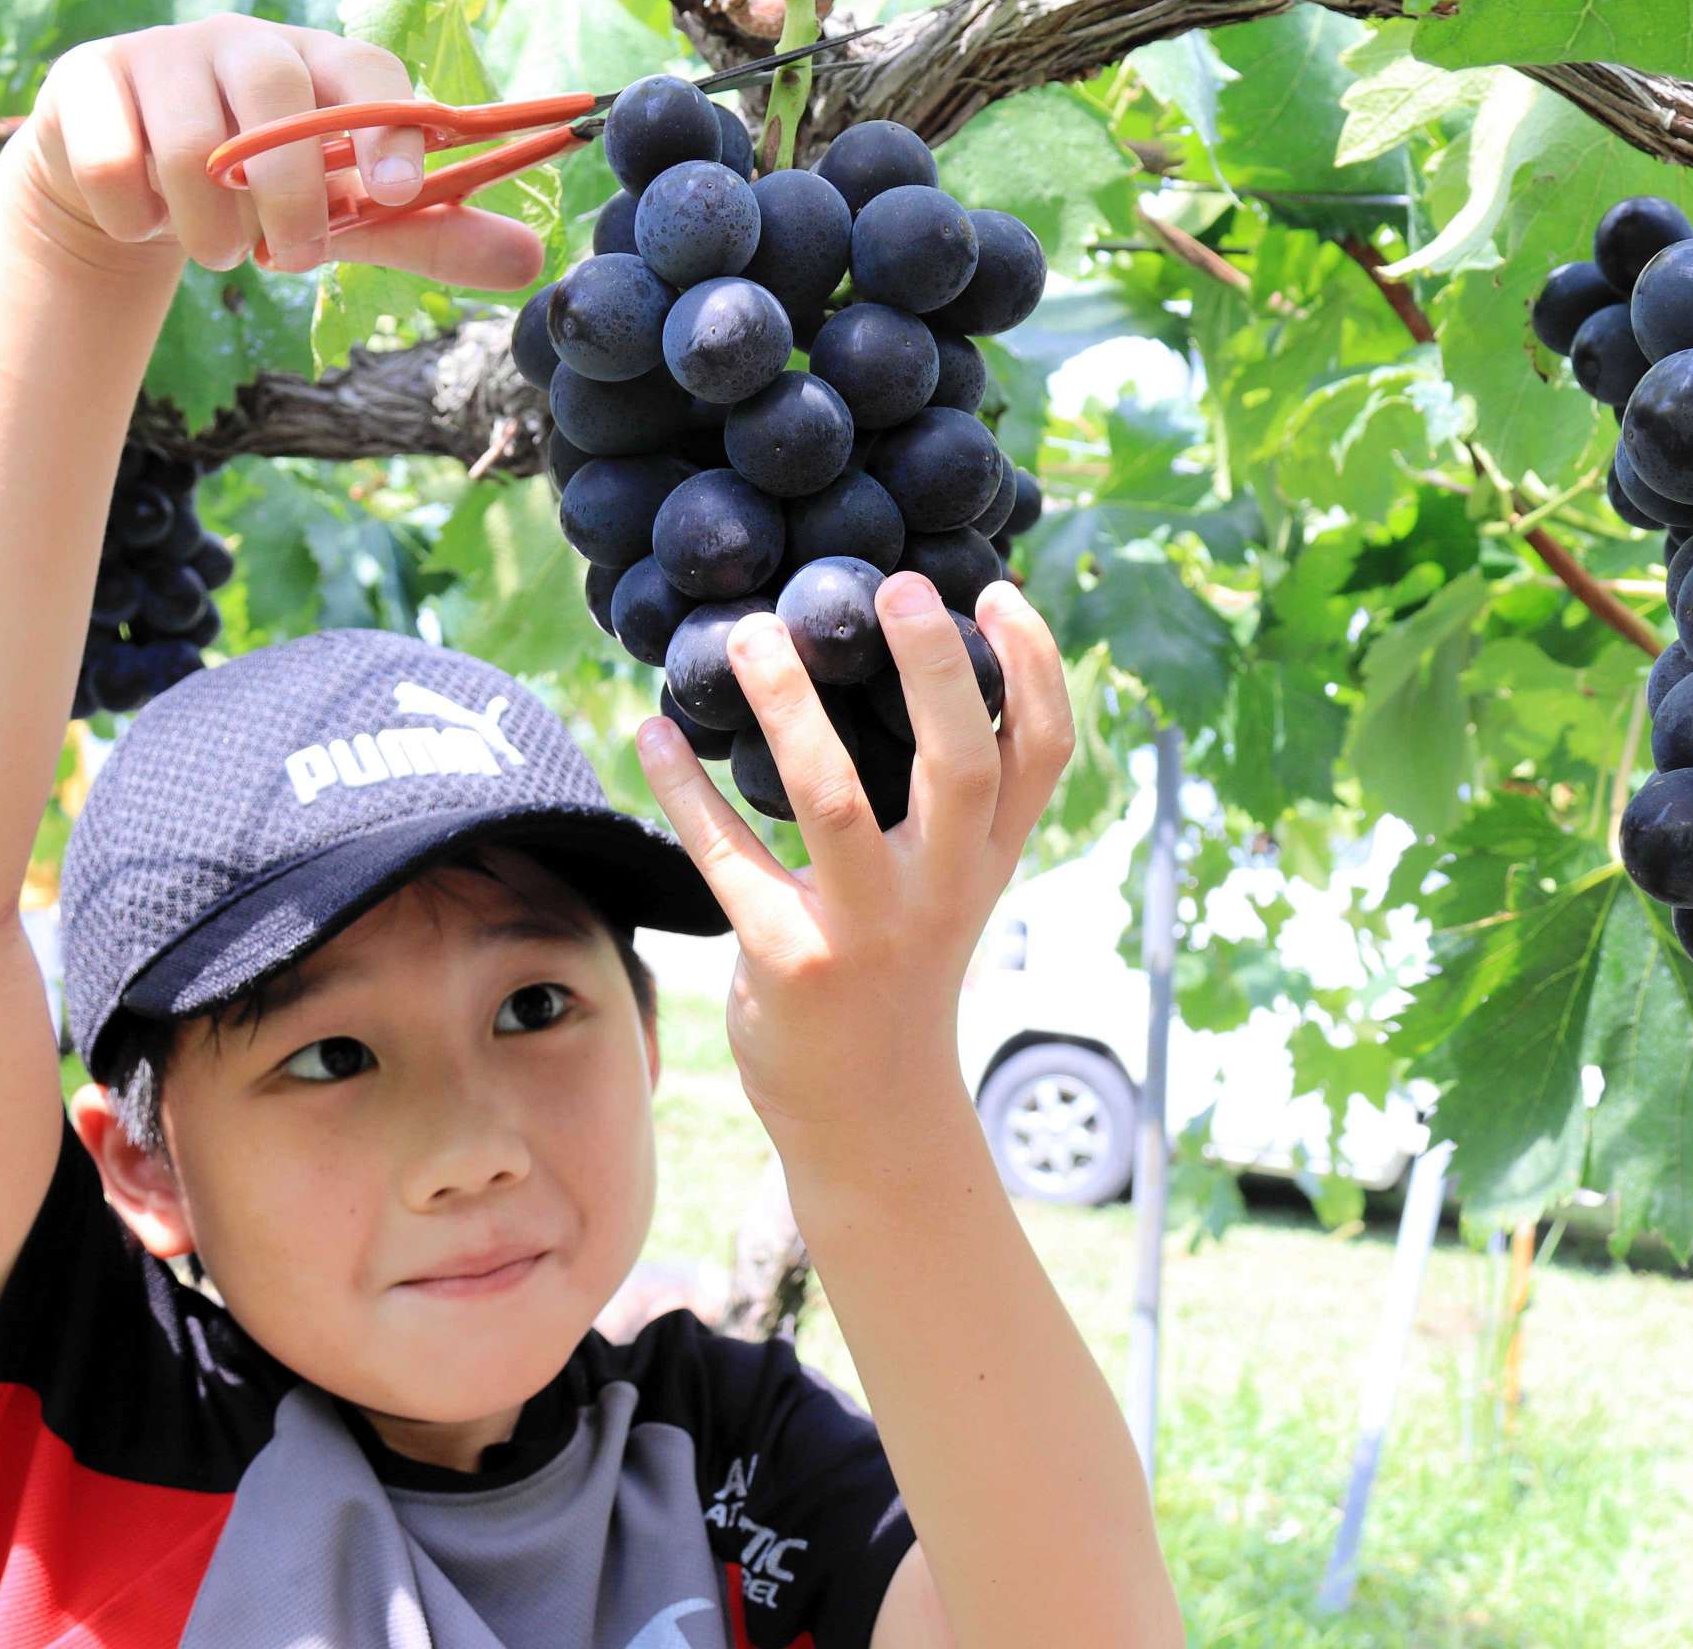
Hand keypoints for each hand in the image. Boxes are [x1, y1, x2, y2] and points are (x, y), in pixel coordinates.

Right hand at [0, 13, 542, 286]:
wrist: (134, 190)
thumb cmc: (261, 195)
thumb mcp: (350, 219)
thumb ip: (430, 233)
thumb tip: (534, 260)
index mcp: (321, 63)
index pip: (372, 74)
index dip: (393, 129)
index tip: (402, 193)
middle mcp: (241, 41)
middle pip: (277, 98)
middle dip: (290, 199)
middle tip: (290, 258)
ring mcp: (159, 55)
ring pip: (190, 147)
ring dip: (210, 228)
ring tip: (217, 248)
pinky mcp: (85, 83)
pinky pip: (113, 164)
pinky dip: (134, 219)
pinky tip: (143, 220)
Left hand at [636, 574, 1074, 1157]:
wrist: (871, 1108)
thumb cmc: (904, 962)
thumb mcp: (955, 883)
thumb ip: (955, 796)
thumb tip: (921, 653)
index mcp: (989, 856)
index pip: (1040, 752)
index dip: (1035, 667)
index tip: (997, 587)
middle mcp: (941, 888)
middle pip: (959, 765)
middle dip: (933, 668)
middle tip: (894, 585)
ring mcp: (866, 927)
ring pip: (831, 799)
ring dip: (787, 708)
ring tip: (749, 636)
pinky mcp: (788, 960)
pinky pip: (729, 859)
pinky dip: (685, 790)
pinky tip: (652, 732)